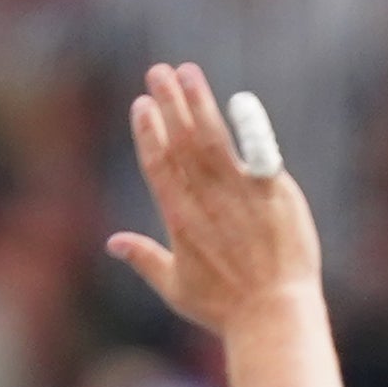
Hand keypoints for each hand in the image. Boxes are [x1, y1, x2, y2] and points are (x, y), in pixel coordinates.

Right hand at [106, 62, 324, 333]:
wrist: (274, 316)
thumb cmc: (226, 309)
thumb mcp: (176, 287)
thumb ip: (144, 258)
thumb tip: (113, 243)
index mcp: (179, 219)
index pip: (158, 165)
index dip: (148, 132)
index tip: (141, 105)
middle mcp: (206, 201)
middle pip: (181, 143)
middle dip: (168, 104)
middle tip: (158, 71)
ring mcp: (240, 195)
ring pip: (213, 140)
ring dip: (199, 103)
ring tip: (188, 73)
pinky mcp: (274, 195)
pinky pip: (258, 153)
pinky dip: (247, 127)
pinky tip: (238, 101)